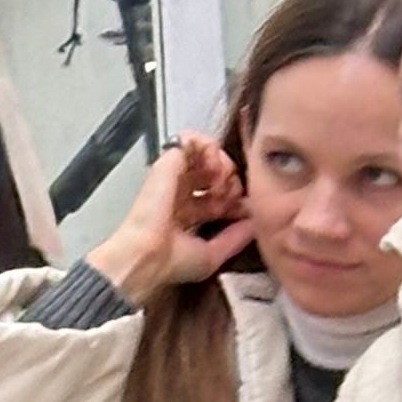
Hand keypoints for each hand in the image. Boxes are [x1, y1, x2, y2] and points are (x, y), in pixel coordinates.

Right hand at [90, 135, 250, 304]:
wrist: (147, 256)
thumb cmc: (168, 262)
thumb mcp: (212, 256)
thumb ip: (235, 238)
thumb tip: (254, 222)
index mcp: (183, 215)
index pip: (215, 197)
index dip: (233, 200)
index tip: (240, 212)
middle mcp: (177, 194)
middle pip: (212, 173)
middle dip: (230, 181)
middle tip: (231, 196)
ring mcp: (171, 177)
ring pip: (204, 153)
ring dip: (222, 163)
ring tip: (221, 180)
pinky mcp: (167, 162)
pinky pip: (192, 139)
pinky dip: (209, 147)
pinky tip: (214, 167)